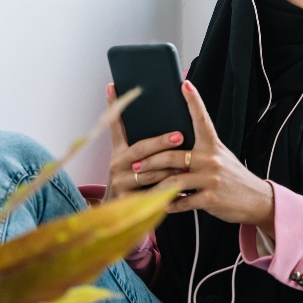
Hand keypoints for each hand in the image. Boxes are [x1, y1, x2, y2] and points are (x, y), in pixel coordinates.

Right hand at [103, 84, 185, 201]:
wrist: (120, 217)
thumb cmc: (137, 184)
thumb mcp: (136, 164)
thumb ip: (147, 149)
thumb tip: (173, 128)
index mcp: (119, 151)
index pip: (116, 125)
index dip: (113, 105)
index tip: (113, 85)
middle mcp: (116, 164)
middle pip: (140, 149)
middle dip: (161, 142)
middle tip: (180, 136)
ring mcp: (119, 183)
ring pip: (150, 173)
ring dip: (171, 170)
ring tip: (189, 166)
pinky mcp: (126, 202)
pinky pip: (152, 195)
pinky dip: (168, 194)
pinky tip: (183, 192)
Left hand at [143, 80, 275, 233]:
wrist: (256, 199)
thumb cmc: (232, 175)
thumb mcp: (220, 156)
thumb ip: (200, 149)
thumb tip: (173, 142)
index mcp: (213, 145)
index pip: (202, 119)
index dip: (194, 101)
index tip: (185, 84)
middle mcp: (212, 159)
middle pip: (173, 156)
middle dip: (150, 161)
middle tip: (135, 164)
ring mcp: (211, 179)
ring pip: (174, 180)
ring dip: (155, 185)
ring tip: (142, 185)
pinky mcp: (211, 199)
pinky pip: (183, 201)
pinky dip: (170, 203)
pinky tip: (161, 204)